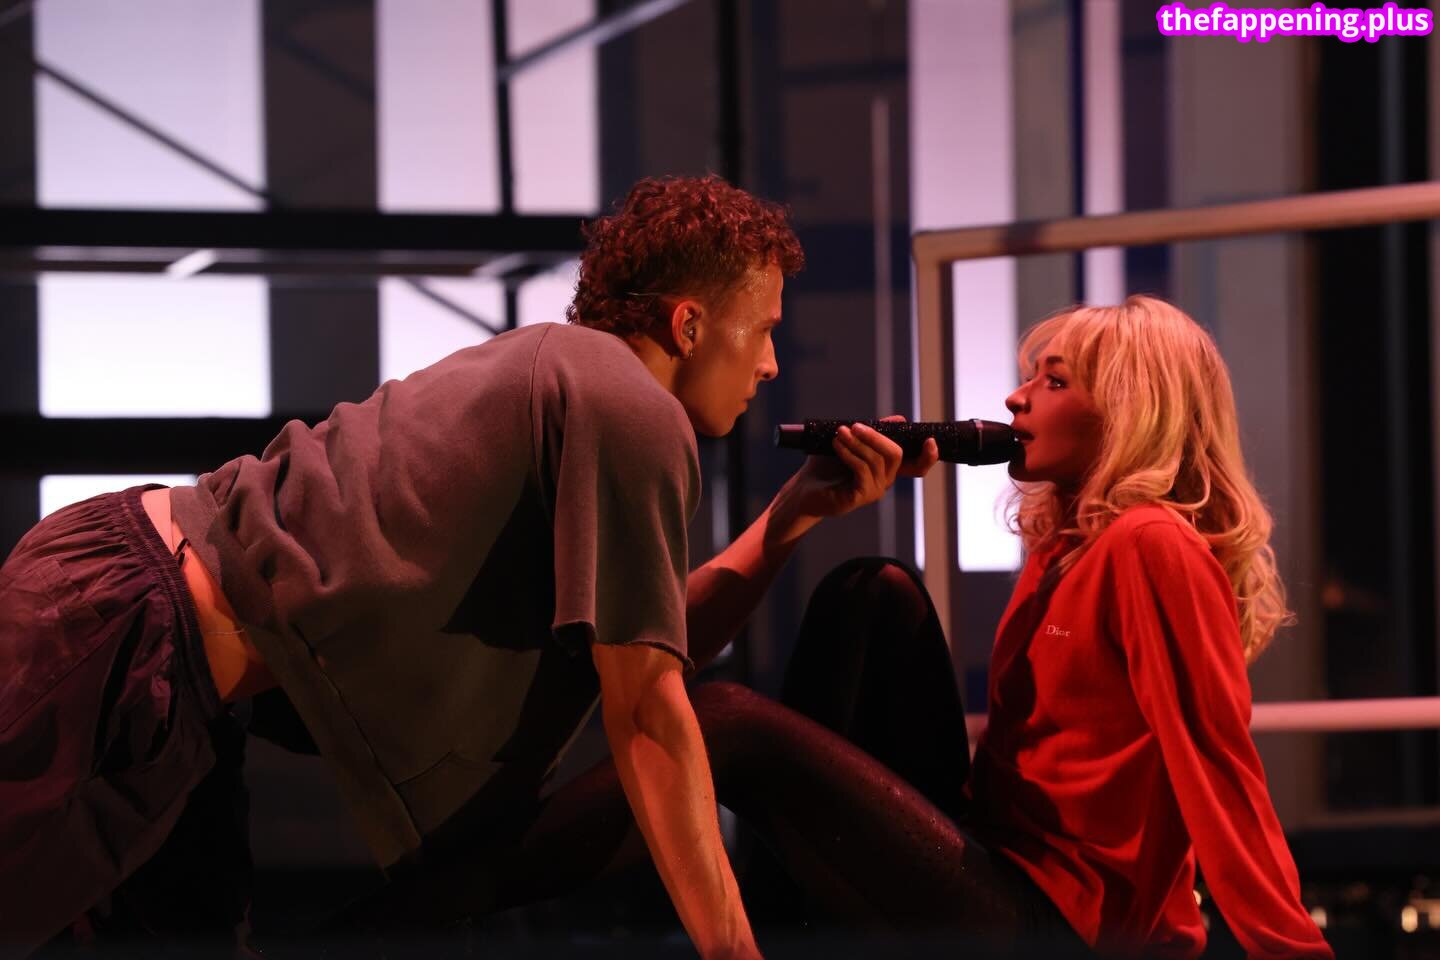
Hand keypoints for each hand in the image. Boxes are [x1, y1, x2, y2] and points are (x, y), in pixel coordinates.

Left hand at [784, 414, 939, 521]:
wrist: (804, 489)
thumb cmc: (827, 465)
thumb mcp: (851, 442)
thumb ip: (874, 432)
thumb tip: (900, 419)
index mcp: (887, 468)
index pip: (918, 466)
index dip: (929, 456)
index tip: (930, 440)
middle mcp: (886, 480)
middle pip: (896, 454)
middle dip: (877, 436)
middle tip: (854, 426)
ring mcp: (875, 490)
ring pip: (877, 460)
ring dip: (857, 442)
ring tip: (840, 432)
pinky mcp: (861, 496)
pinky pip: (862, 469)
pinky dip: (849, 453)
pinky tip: (837, 444)